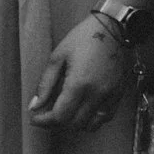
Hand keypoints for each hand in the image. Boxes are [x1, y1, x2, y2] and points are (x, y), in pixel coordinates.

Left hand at [30, 12, 130, 133]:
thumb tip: (34, 106)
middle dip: (57, 122)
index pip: (60, 116)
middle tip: (46, 114)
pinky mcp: (120, 94)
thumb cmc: (83, 39)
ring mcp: (111, 96)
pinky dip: (92, 120)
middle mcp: (97, 94)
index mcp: (79, 84)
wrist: (114, 28)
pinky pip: (105, 118)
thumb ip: (45, 84)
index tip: (35, 118)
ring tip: (65, 111)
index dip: (44, 121)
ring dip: (75, 123)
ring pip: (91, 125)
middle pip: (74, 124)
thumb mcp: (57, 57)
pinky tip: (83, 109)